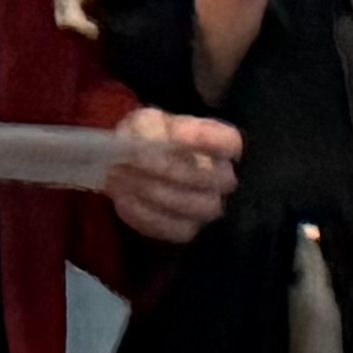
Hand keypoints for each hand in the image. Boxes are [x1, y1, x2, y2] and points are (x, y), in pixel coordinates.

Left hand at [98, 106, 242, 244]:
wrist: (132, 167)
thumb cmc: (147, 139)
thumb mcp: (144, 122)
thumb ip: (147, 128)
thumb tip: (147, 144)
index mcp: (216, 142)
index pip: (230, 142)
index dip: (209, 139)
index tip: (177, 131)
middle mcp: (220, 177)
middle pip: (211, 178)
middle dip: (169, 167)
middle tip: (134, 159)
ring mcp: (207, 206)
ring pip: (192, 205)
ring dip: (154, 191)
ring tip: (123, 178)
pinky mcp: (187, 230)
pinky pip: (173, 229)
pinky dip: (145, 214)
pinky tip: (124, 199)